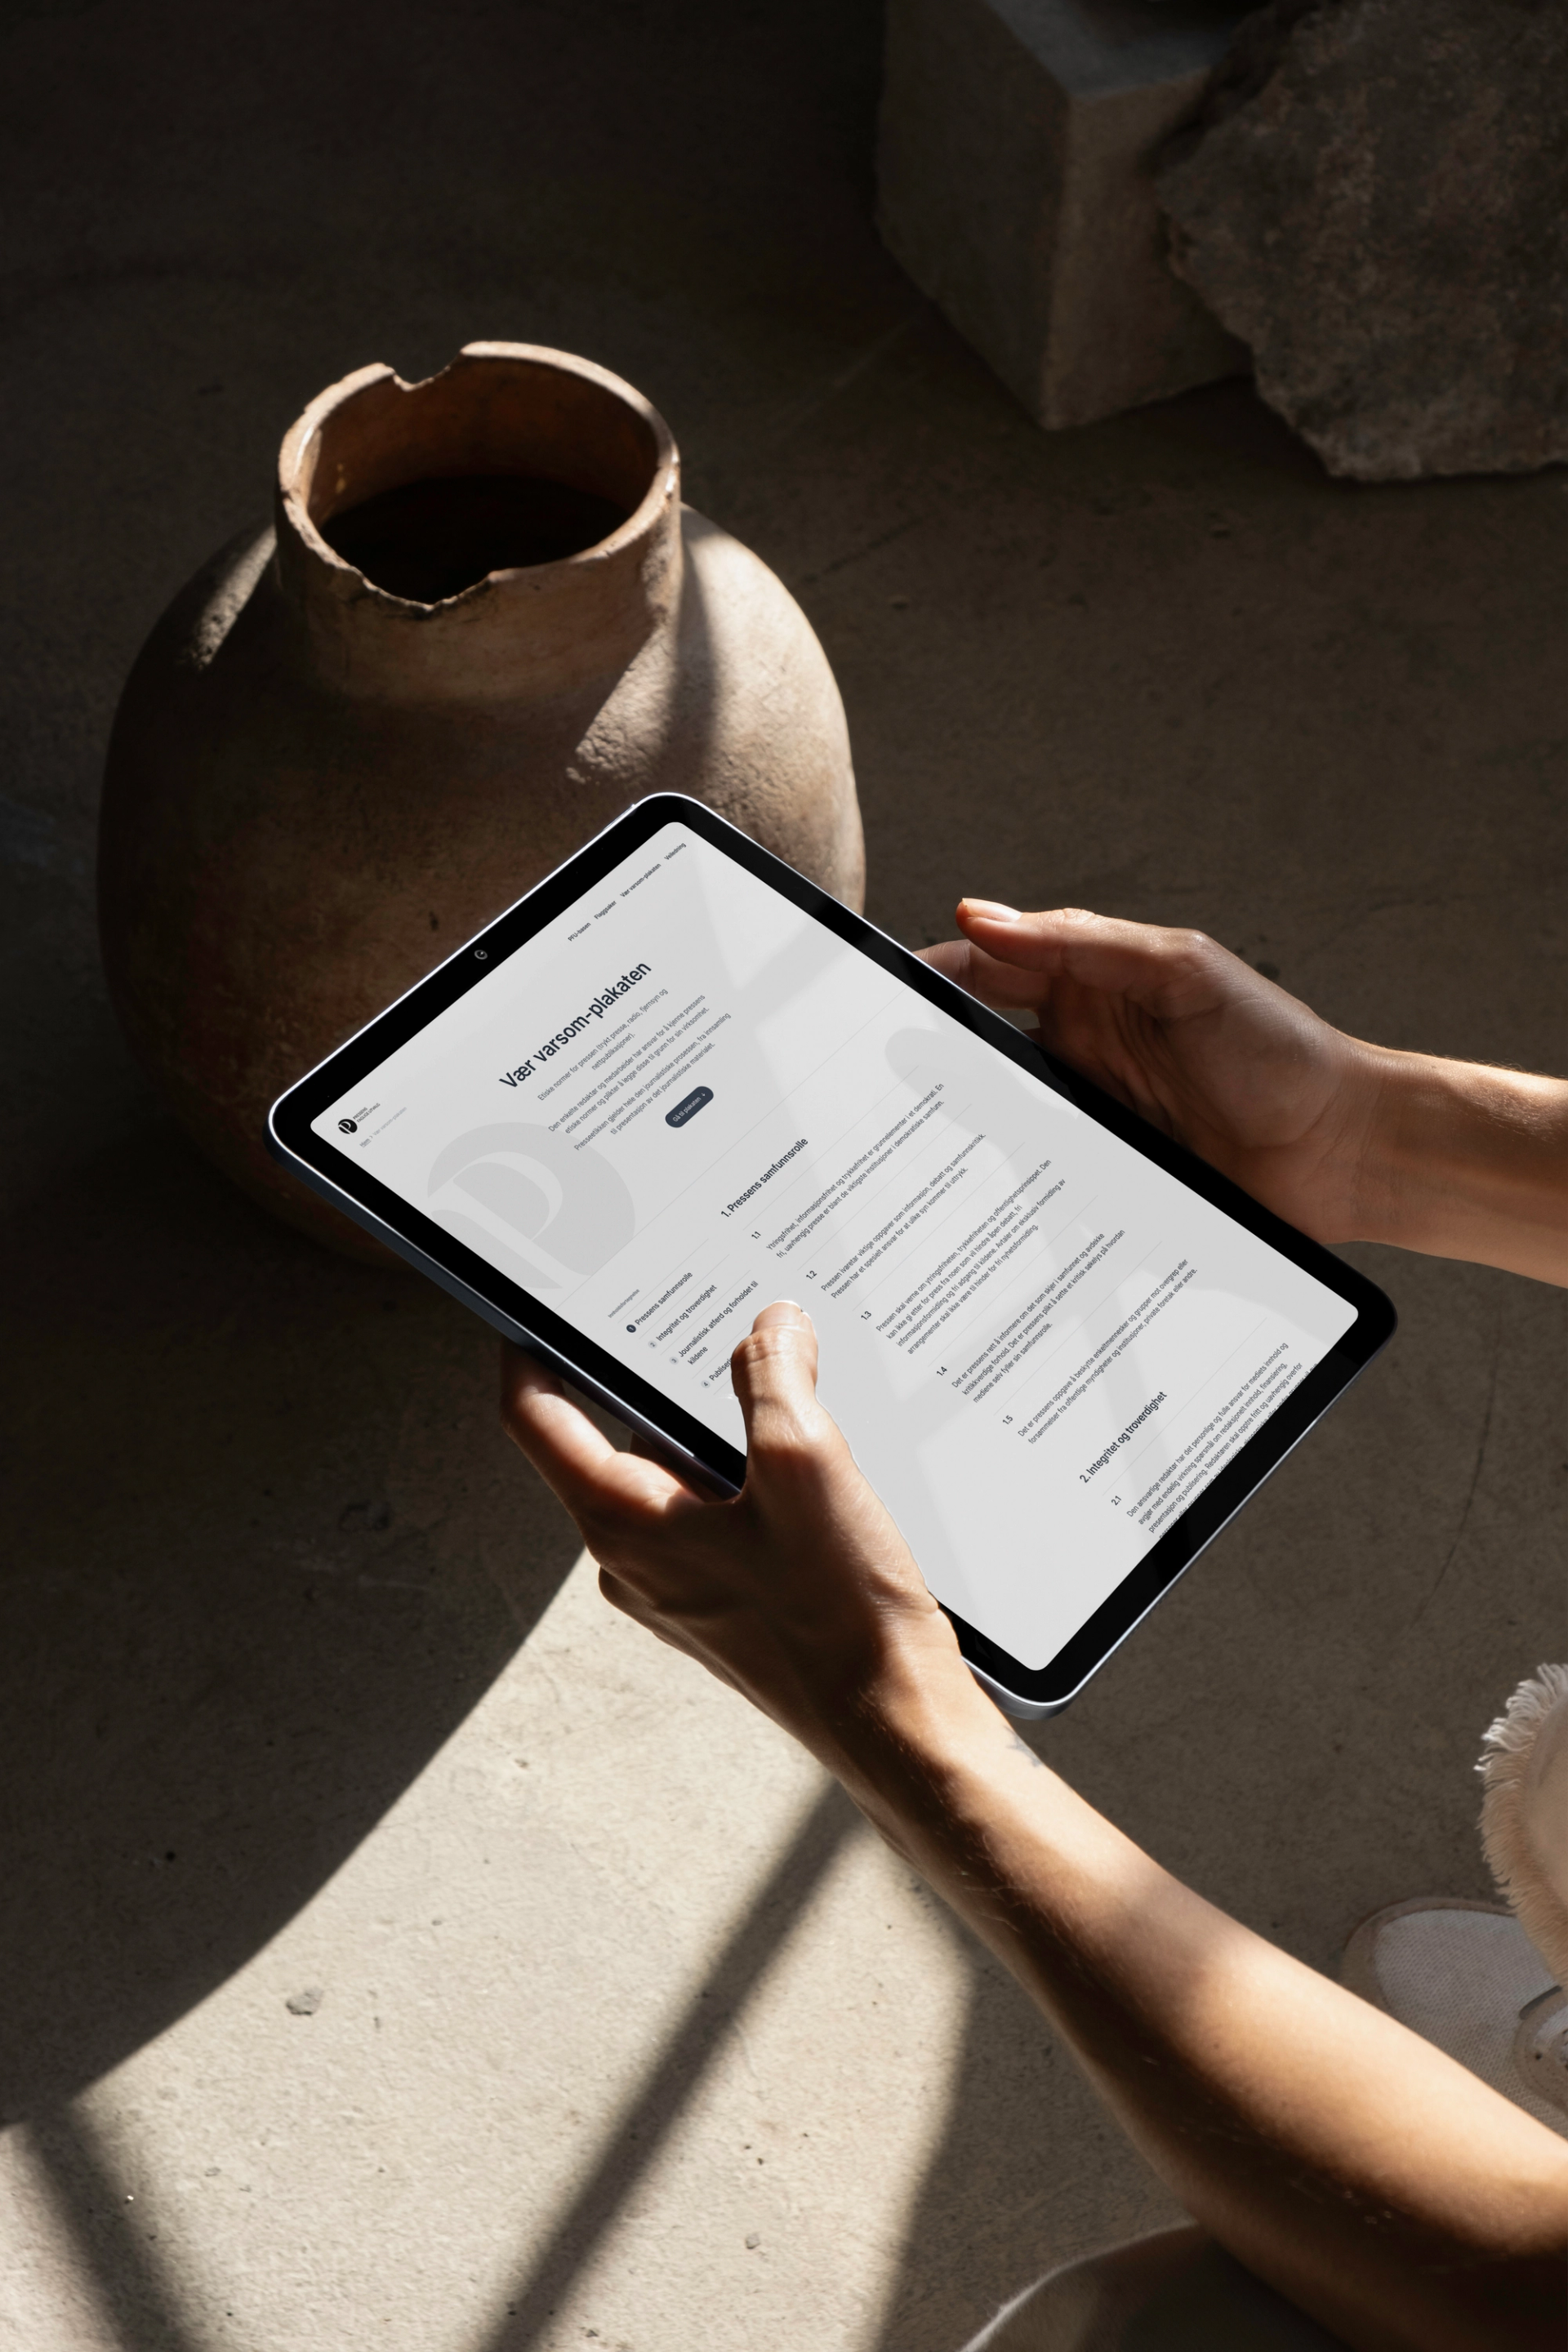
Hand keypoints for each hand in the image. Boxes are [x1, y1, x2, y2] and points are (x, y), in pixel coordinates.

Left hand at [499, 1303, 985, 1785]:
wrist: (898, 1726)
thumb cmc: (840, 1622)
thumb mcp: (805, 1466)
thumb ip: (774, 1378)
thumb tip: (770, 1326)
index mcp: (622, 1525)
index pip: (536, 1419)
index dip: (529, 1351)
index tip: (538, 1306)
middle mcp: (634, 1561)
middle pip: (615, 1438)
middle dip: (658, 1377)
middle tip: (703, 1319)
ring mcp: (680, 1586)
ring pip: (677, 1475)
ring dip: (721, 1429)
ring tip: (784, 1391)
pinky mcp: (727, 1601)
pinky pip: (717, 1514)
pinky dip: (751, 1475)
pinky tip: (812, 1463)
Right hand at [921, 903, 1378, 1242]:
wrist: (1342, 1151)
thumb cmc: (1277, 1049)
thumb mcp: (1181, 971)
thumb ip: (1081, 941)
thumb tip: (979, 917)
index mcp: (1087, 986)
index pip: (983, 971)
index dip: (928, 981)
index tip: (876, 995)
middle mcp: (1077, 1051)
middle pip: (975, 1050)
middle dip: (923, 1059)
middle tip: (872, 1073)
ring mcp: (1085, 1119)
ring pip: (994, 1121)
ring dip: (957, 1129)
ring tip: (907, 1139)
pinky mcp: (1100, 1181)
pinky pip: (1034, 1184)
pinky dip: (1003, 1190)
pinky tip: (973, 1200)